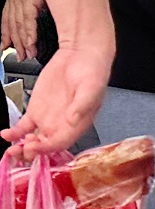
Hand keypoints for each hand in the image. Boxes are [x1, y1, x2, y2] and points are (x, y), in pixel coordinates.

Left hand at [2, 0, 42, 58]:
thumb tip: (45, 8)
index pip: (8, 18)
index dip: (7, 34)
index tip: (7, 47)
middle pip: (11, 24)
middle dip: (15, 42)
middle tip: (20, 56)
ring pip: (18, 24)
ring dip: (22, 41)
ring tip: (27, 54)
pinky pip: (27, 18)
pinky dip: (28, 32)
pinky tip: (30, 42)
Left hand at [4, 40, 109, 155]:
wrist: (79, 55)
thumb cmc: (92, 72)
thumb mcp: (91, 87)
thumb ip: (82, 104)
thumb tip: (73, 119)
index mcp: (77, 124)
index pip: (61, 143)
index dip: (47, 148)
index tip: (34, 146)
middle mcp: (62, 125)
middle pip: (45, 146)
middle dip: (32, 152)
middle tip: (20, 151)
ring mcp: (47, 119)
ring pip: (32, 140)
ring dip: (21, 147)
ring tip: (11, 148)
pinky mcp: (36, 110)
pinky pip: (23, 127)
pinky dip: (14, 133)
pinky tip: (6, 134)